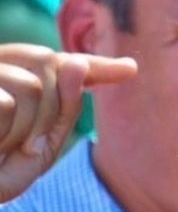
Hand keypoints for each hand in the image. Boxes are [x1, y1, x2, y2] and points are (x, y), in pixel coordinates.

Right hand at [0, 43, 136, 202]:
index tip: (131, 70)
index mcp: (16, 78)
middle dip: (52, 109)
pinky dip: (4, 134)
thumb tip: (77, 63)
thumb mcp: (40, 145)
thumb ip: (63, 107)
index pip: (60, 64)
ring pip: (33, 87)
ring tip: (2, 148)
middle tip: (24, 145)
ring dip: (27, 128)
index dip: (97, 65)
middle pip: (50, 65)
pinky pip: (7, 105)